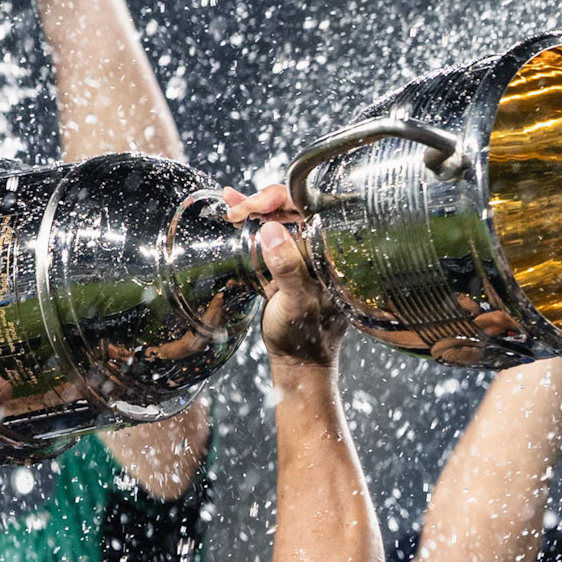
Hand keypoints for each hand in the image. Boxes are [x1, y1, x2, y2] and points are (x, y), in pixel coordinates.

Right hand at [222, 183, 345, 370]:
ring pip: (278, 218)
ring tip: (230, 203)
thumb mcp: (296, 303)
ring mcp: (302, 253)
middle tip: (237, 209)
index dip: (282, 198)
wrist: (296, 364)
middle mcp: (319, 247)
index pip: (310, 206)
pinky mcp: (285, 263)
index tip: (256, 206)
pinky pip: (268, 235)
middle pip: (292, 207)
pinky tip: (232, 207)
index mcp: (331, 251)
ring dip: (253, 207)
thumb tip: (272, 229)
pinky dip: (250, 221)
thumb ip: (288, 268)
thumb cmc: (304, 337)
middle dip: (263, 202)